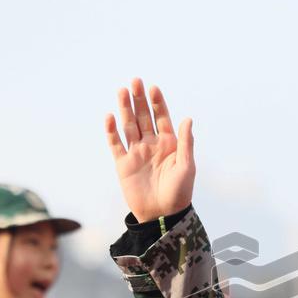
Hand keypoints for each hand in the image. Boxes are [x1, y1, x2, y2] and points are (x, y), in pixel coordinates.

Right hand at [106, 78, 195, 222]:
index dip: (157, 103)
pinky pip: (115, 144)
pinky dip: (111, 131)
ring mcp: (136, 153)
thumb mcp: (186, 166)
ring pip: (129, 126)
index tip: (153, 87)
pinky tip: (109, 116)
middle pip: (143, 117)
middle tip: (135, 81)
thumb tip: (187, 118)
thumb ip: (185, 142)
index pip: (162, 117)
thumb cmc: (179, 193)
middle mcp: (152, 145)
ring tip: (121, 91)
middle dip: (139, 99)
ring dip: (125, 109)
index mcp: (169, 144)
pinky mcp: (123, 164)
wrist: (162, 216)